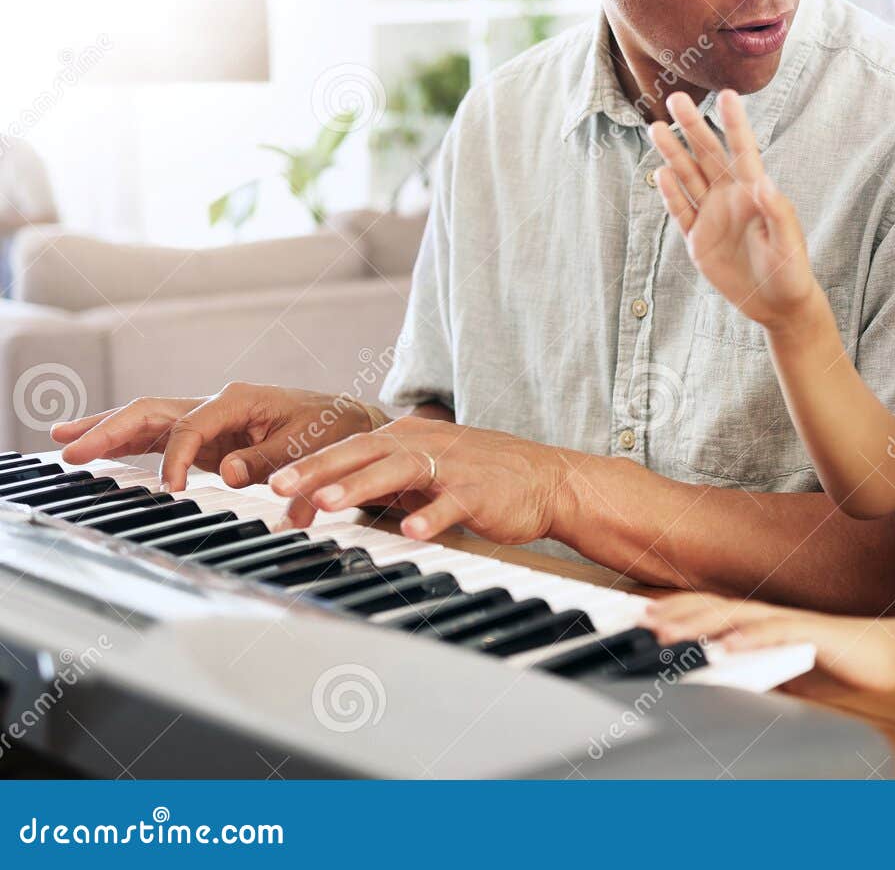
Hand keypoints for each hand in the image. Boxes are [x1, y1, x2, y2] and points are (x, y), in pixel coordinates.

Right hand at [51, 382, 382, 490]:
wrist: (350, 423)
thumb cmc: (334, 429)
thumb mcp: (312, 444)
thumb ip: (272, 459)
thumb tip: (231, 474)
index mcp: (239, 399)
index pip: (191, 426)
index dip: (175, 458)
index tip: (170, 490)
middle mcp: (218, 404)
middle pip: (153, 411)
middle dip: (110, 429)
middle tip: (69, 449)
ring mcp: (209, 419)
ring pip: (149, 420)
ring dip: (107, 431)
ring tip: (63, 443)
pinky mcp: (208, 437)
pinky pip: (159, 436)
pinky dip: (129, 442)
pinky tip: (98, 450)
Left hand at [264, 413, 568, 543]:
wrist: (547, 478)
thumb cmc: (482, 476)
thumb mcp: (426, 470)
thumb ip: (381, 479)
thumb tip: (325, 495)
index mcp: (408, 438)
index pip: (350, 447)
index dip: (311, 464)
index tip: (272, 484)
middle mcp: (426, 444)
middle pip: (364, 451)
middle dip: (320, 468)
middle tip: (281, 486)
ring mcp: (454, 466)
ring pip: (400, 470)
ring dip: (361, 484)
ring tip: (328, 502)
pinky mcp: (481, 491)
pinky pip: (453, 502)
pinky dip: (432, 515)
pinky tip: (412, 530)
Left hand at [644, 592, 894, 692]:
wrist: (886, 655)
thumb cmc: (836, 662)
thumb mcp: (783, 670)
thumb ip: (751, 670)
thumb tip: (717, 682)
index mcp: (760, 621)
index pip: (709, 609)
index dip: (673, 609)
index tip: (638, 615)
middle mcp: (770, 615)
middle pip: (714, 606)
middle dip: (675, 613)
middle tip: (639, 621)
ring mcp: (790, 622)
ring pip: (738, 616)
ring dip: (700, 623)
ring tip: (668, 632)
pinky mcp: (813, 634)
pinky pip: (778, 634)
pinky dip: (751, 639)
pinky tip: (728, 646)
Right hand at [647, 89, 820, 329]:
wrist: (776, 304)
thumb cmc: (790, 270)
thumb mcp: (788, 242)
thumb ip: (778, 211)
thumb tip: (764, 181)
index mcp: (755, 191)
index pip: (742, 149)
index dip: (734, 122)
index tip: (725, 94)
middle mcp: (730, 197)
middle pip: (707, 155)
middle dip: (693, 126)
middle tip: (675, 98)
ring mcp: (712, 216)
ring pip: (688, 177)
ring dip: (673, 153)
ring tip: (657, 127)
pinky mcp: (698, 239)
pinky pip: (681, 211)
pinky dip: (670, 194)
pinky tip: (660, 174)